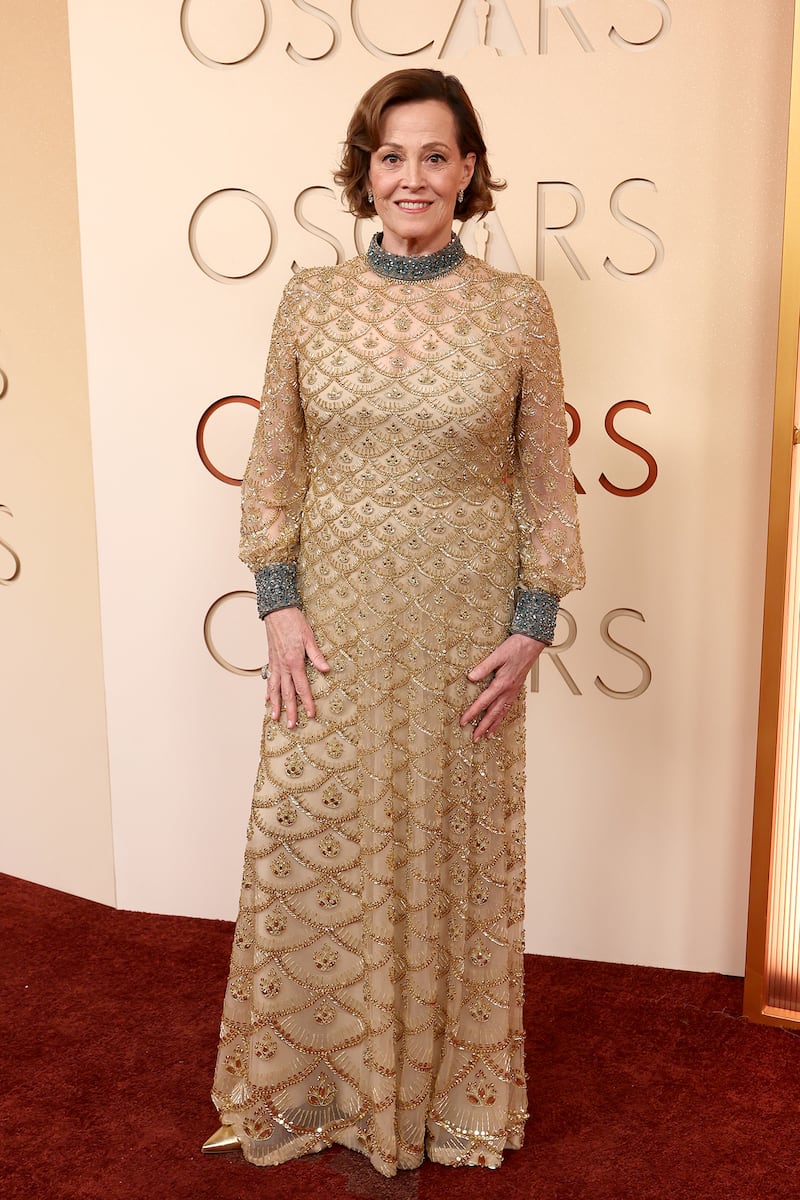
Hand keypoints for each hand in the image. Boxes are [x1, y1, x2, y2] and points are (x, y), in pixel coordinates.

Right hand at [263, 607, 329, 728]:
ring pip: (274, 689)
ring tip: (275, 718)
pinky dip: (268, 691)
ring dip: (275, 705)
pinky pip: (269, 679)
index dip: (307, 702)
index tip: (310, 714)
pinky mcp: (271, 660)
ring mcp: (275, 664)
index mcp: (294, 662)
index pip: (302, 687)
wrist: (277, 611)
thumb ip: (316, 655)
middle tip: (291, 725)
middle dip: (289, 710)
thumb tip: (326, 670)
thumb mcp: (309, 637)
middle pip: (287, 693)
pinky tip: (267, 699)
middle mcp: (283, 666)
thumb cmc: (294, 622)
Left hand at [460, 633, 545, 742]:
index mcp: (502, 683)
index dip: (472, 712)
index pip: (484, 701)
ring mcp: (513, 691)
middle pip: (494, 713)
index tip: (463, 722)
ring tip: (487, 736)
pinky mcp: (516, 688)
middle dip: (483, 727)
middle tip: (475, 738)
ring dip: (494, 725)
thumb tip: (470, 677)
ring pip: (502, 712)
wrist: (532, 643)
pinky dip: (503, 716)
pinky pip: (509, 707)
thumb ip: (484, 667)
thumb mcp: (497, 654)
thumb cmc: (516, 647)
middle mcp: (508, 690)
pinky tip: (500, 719)